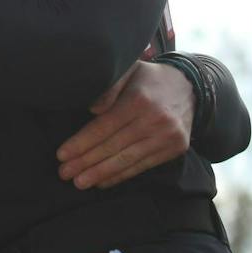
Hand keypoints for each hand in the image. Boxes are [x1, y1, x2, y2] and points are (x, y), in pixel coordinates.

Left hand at [56, 59, 193, 188]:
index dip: (81, 143)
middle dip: (85, 162)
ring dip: (100, 174)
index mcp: (139, 100)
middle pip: (113, 146)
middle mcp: (155, 120)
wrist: (190, 87)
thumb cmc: (148, 79)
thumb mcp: (128, 70)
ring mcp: (167, 137)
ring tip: (79, 183)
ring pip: (127, 160)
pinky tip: (103, 182)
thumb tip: (92, 109)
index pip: (104, 127)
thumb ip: (109, 86)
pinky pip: (142, 166)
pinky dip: (121, 176)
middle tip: (64, 173)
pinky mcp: (175, 149)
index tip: (62, 155)